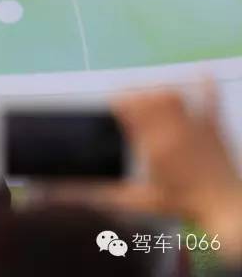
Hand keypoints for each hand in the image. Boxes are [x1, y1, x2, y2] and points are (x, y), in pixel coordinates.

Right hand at [35, 81, 241, 266]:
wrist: (227, 211)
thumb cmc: (182, 207)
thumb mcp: (136, 202)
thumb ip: (98, 195)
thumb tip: (59, 193)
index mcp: (153, 144)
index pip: (129, 106)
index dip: (118, 101)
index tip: (113, 107)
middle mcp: (173, 129)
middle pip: (147, 94)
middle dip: (135, 94)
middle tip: (129, 104)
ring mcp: (196, 124)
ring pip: (172, 92)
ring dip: (159, 91)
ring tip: (151, 98)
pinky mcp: (214, 125)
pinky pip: (210, 96)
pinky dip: (204, 83)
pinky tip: (199, 72)